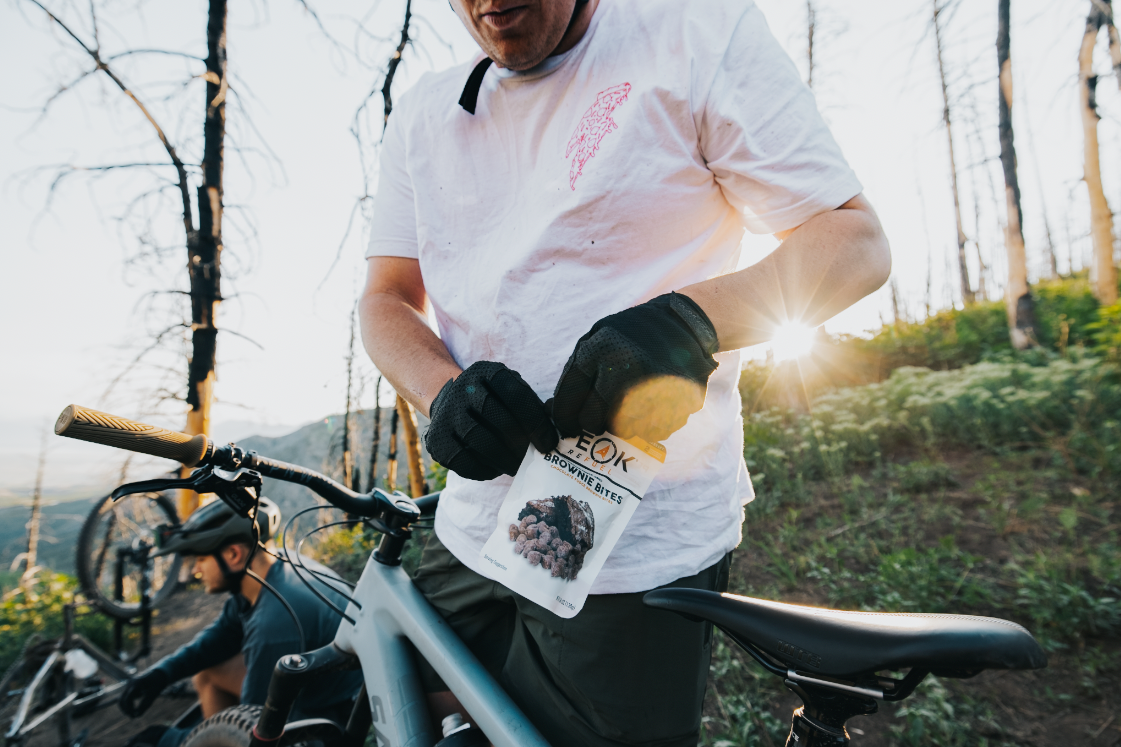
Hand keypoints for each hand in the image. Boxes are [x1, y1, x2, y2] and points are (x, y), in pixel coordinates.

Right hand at [118, 668, 169, 717]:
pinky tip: (132, 710)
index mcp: (136, 683)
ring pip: (121, 699)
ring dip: (125, 707)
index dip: (129, 708)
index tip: (134, 716)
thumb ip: (146, 704)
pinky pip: (124, 697)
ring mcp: (129, 685)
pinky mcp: (129, 688)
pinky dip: (127, 704)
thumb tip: (137, 715)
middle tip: (133, 717)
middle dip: (126, 709)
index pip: (128, 698)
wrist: (159, 673)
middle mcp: (130, 684)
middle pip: (122, 699)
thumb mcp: (154, 693)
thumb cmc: (158, 683)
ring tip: (132, 715)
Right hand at [425, 361, 558, 480]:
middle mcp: (463, 389)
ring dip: (505, 459)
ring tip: (517, 466)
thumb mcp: (511, 390)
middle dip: (522, 444)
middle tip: (535, 458)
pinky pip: (463, 462)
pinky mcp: (436, 440)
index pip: (517, 396)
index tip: (549, 444)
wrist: (448, 400)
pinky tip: (496, 468)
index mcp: (487, 372)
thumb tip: (554, 432)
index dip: (538, 424)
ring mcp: (446, 414)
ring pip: (480, 442)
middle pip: (499, 420)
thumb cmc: (492, 399)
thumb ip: (531, 406)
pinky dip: (484, 469)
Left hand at [552, 292, 718, 441]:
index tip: (566, 424)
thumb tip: (554, 410)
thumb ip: (577, 371)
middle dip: (592, 422)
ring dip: (622, 424)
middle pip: (593, 420)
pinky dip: (648, 424)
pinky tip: (651, 405)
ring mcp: (653, 390)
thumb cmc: (633, 333)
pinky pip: (651, 431)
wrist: (685, 324)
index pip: (569, 398)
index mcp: (600, 351)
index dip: (563, 417)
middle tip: (597, 418)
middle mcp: (625, 371)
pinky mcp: (676, 403)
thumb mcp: (598, 336)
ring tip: (630, 405)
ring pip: (623, 430)